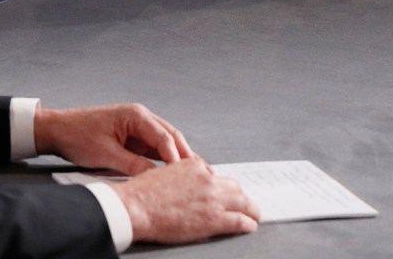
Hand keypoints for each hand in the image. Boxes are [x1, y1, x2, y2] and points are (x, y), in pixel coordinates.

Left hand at [35, 103, 192, 174]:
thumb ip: (133, 166)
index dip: (176, 157)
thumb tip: (156, 178)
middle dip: (185, 155)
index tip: (186, 174)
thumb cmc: (77, 136)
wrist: (58, 130)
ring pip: (164, 142)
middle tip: (200, 173)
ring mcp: (137, 126)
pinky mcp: (132, 136)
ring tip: (190, 175)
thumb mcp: (106, 155)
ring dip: (176, 157)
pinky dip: (163, 159)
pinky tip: (171, 172)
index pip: (163, 137)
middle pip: (170, 136)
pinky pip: (153, 148)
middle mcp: (140, 117)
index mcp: (135, 115)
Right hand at [111, 158, 260, 242]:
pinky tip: (250, 226)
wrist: (137, 206)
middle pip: (234, 187)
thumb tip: (188, 188)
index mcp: (194, 166)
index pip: (217, 176)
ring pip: (243, 202)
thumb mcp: (165, 174)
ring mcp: (213, 198)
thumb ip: (182, 177)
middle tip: (246, 205)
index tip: (225, 194)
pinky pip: (240, 220)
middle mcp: (207, 179)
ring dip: (251, 209)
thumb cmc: (144, 193)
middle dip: (241, 197)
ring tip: (255, 216)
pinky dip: (248, 223)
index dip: (223, 188)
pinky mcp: (215, 218)